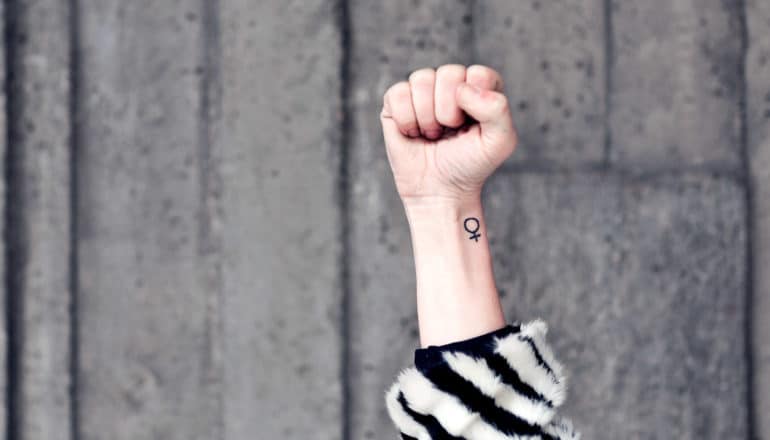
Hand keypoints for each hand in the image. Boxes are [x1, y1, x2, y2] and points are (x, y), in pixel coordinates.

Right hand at [380, 64, 516, 205]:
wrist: (439, 191)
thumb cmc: (470, 165)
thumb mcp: (499, 142)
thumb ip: (497, 109)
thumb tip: (462, 89)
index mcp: (480, 86)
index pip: (478, 74)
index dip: (473, 104)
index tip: (472, 127)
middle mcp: (452, 83)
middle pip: (448, 73)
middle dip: (447, 112)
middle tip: (449, 133)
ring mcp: (423, 91)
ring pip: (421, 79)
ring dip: (426, 117)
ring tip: (432, 134)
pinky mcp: (397, 102)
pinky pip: (398, 93)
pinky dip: (406, 120)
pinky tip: (413, 133)